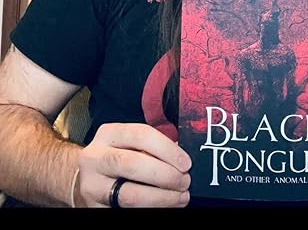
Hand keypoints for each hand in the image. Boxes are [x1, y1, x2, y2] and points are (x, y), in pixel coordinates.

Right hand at [75, 123, 191, 206]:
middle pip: (134, 164)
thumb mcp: (129, 143)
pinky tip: (165, 205)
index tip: (185, 163)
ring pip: (130, 194)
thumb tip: (180, 158)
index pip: (141, 135)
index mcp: (109, 134)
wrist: (86, 176)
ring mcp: (92, 185)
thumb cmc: (117, 155)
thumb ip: (152, 146)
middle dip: (166, 175)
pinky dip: (151, 208)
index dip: (167, 149)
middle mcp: (96, 157)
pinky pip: (126, 210)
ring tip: (180, 197)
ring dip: (162, 197)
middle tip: (184, 181)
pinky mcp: (94, 208)